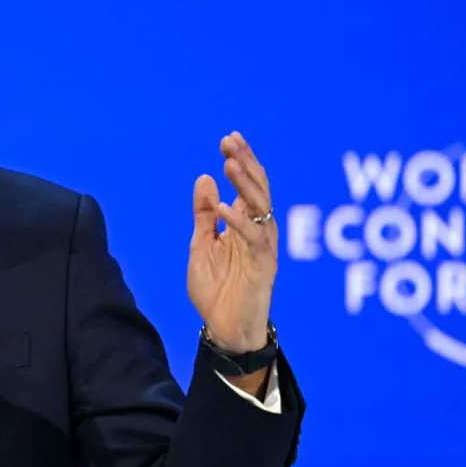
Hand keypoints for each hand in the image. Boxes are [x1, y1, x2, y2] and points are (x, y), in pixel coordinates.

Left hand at [188, 131, 277, 353]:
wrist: (223, 327)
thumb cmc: (217, 288)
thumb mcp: (201, 245)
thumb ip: (204, 215)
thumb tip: (205, 178)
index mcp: (245, 223)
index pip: (248, 184)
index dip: (240, 161)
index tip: (228, 139)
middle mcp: (258, 230)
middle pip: (258, 188)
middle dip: (245, 163)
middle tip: (230, 142)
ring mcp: (263, 247)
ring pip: (261, 207)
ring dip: (246, 185)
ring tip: (228, 164)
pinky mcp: (264, 266)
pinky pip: (254, 238)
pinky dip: (239, 221)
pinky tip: (223, 207)